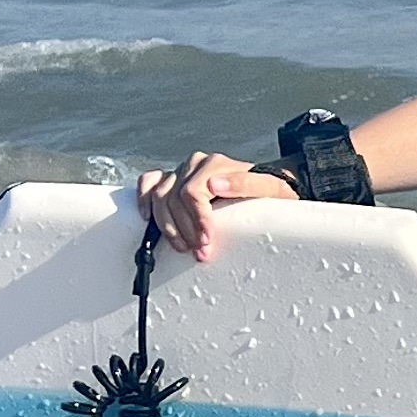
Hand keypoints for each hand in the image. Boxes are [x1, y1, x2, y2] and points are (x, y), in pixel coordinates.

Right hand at [137, 150, 296, 257]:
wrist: (270, 187)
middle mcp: (196, 164)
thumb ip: (247, 184)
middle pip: (173, 198)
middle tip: (199, 252)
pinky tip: (147, 218)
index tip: (206, 241)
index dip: (196, 220)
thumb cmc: (272, 191)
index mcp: (217, 164)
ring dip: (166, 225)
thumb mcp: (271, 189)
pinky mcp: (172, 178)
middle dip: (185, 229)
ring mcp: (181, 171)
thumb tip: (213, 185)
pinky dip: (144, 199)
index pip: (193, 193)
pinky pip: (148, 182)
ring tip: (182, 247)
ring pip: (159, 195)